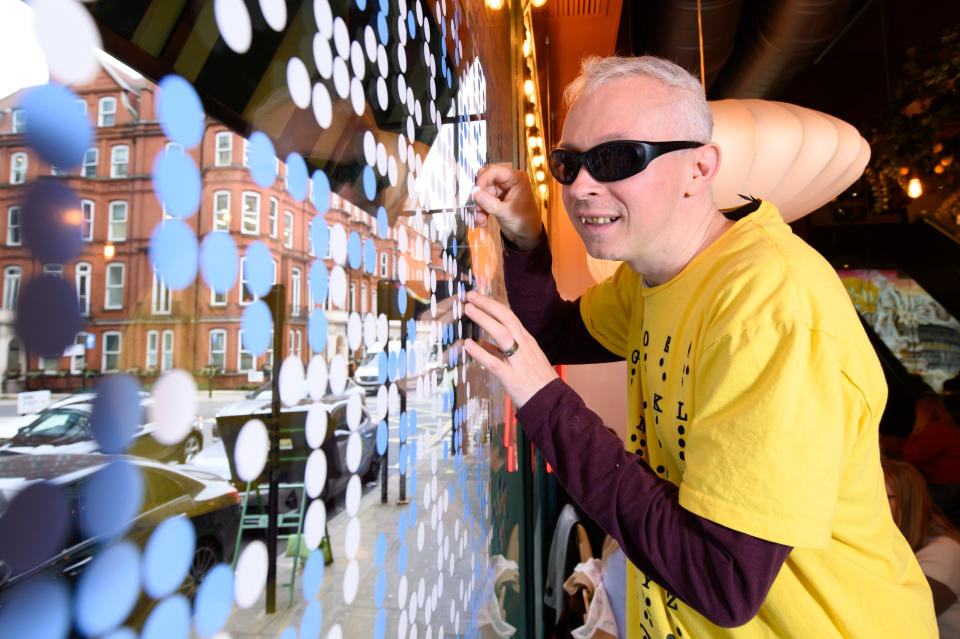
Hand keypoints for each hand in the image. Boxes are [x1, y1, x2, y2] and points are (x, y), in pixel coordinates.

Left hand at [462, 290, 557, 407]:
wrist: (553, 403)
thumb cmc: (538, 382)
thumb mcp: (525, 360)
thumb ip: (503, 351)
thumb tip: (484, 344)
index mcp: (527, 342)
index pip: (510, 317)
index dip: (493, 306)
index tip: (479, 298)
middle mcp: (524, 346)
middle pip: (506, 318)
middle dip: (488, 305)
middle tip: (471, 296)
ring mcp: (519, 361)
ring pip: (502, 334)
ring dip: (484, 319)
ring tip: (469, 310)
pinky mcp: (512, 377)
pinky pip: (494, 362)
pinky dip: (480, 352)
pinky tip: (468, 345)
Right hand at [474, 163, 542, 250]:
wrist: (527, 236)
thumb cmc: (524, 222)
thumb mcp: (505, 212)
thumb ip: (489, 202)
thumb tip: (475, 193)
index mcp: (516, 179)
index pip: (495, 171)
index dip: (483, 179)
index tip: (475, 190)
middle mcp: (508, 182)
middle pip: (486, 179)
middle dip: (479, 192)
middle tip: (475, 203)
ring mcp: (502, 191)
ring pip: (483, 191)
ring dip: (479, 205)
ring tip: (480, 217)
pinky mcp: (497, 199)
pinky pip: (484, 200)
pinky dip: (481, 210)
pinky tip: (482, 220)